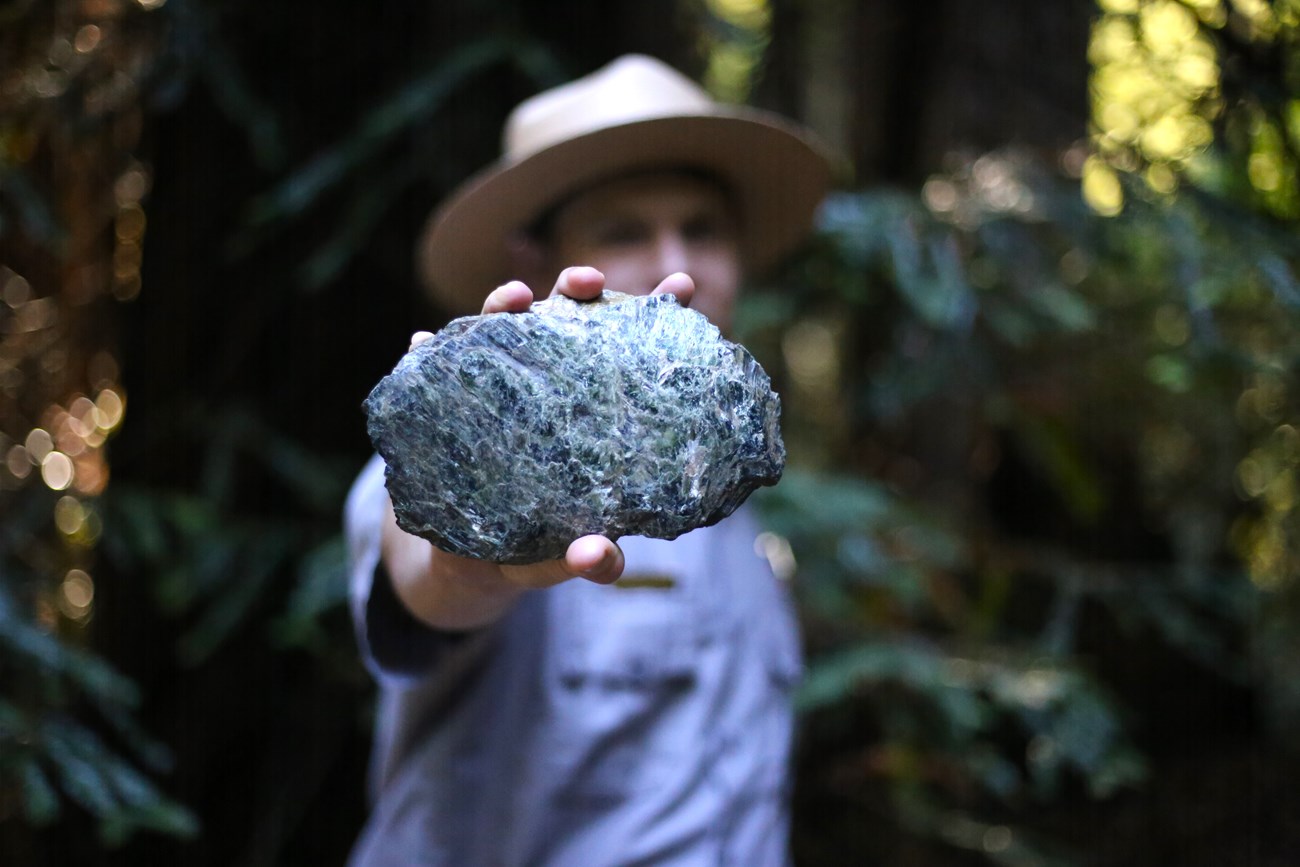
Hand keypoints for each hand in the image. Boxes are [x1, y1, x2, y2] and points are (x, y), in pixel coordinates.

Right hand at [387, 266, 694, 629]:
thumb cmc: (535, 547)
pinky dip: (423, 352)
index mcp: (588, 406)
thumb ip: (591, 560)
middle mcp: (543, 383)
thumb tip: (601, 556)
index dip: (654, 310)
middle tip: (586, 283)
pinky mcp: (442, 404)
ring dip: (502, 304)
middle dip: (575, 288)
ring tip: (513, 299)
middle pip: (563, 319)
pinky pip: (429, 372)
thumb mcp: (564, 556)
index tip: (681, 284)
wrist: (467, 561)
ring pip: (498, 328)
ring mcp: (492, 387)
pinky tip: (420, 342)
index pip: (626, 348)